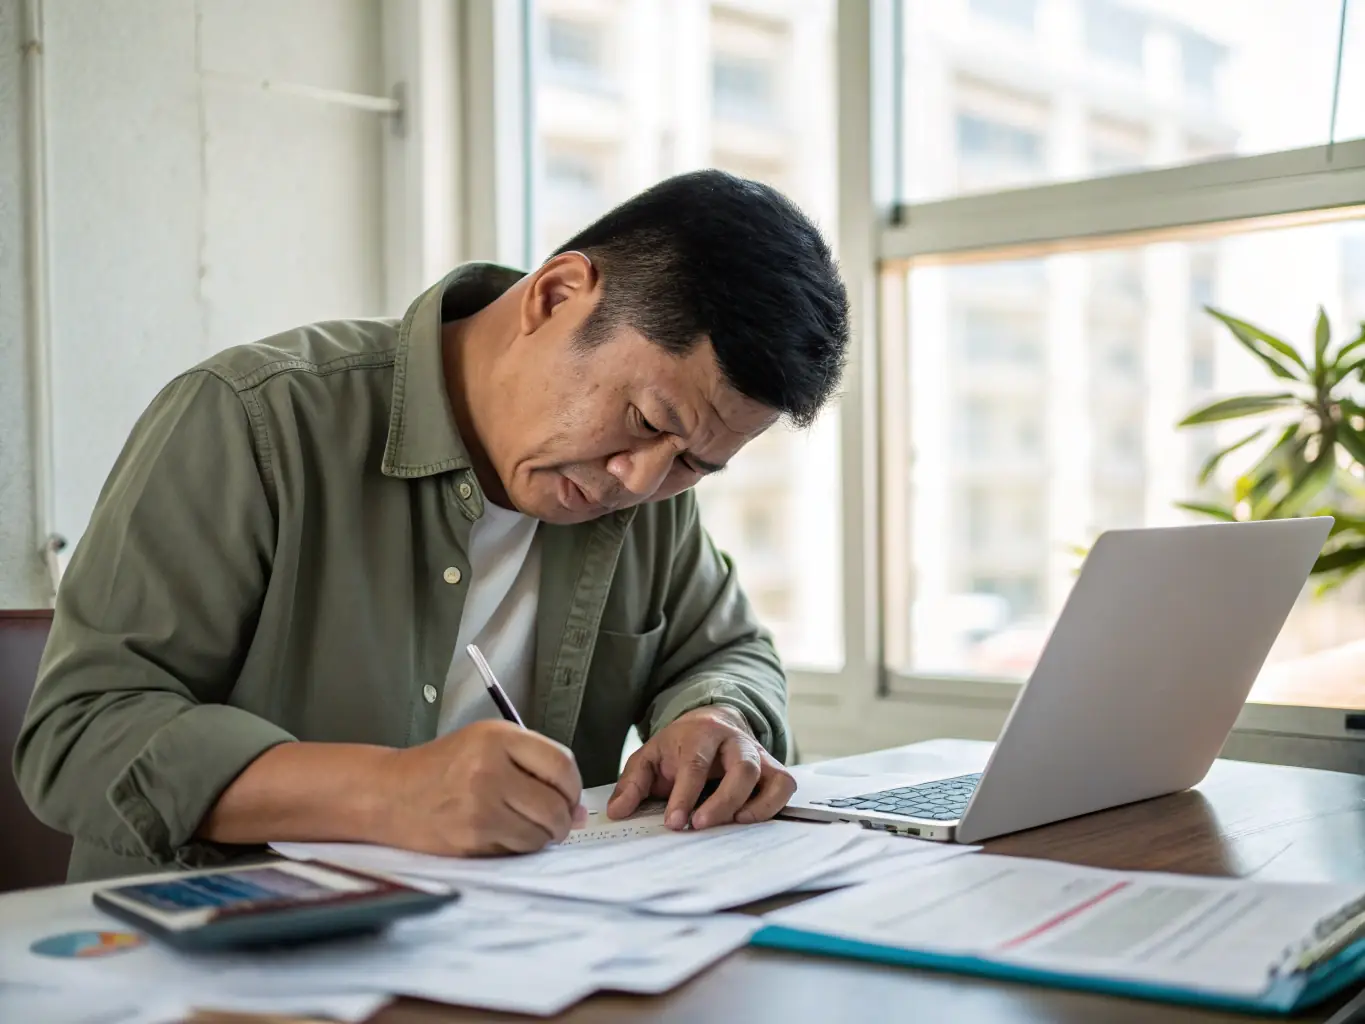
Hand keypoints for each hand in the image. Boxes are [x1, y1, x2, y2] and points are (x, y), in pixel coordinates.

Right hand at [374, 720, 585, 855]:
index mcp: (497, 738)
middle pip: (555, 805)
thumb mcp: (486, 744)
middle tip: (557, 821)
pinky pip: (516, 851)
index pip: (561, 765)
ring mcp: (479, 807)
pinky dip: (520, 848)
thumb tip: (579, 809)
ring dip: (544, 837)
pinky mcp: (471, 839)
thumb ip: (535, 765)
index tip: (571, 797)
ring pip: (539, 834)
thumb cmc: (442, 767)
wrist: (388, 794)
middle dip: (564, 819)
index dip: (574, 788)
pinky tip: (506, 835)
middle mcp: (489, 770)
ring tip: (529, 828)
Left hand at [606, 706, 795, 829]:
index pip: (696, 763)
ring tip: (731, 825)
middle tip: (700, 825)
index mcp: (700, 734)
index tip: (675, 822)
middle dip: (723, 800)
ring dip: (753, 806)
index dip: (685, 795)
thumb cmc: (679, 746)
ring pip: (769, 776)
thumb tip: (618, 811)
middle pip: (742, 767)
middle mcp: (734, 741)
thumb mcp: (650, 756)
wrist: (712, 723)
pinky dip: (772, 806)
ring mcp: (757, 755)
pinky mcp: (773, 769)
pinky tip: (749, 820)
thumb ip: (632, 782)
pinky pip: (784, 786)